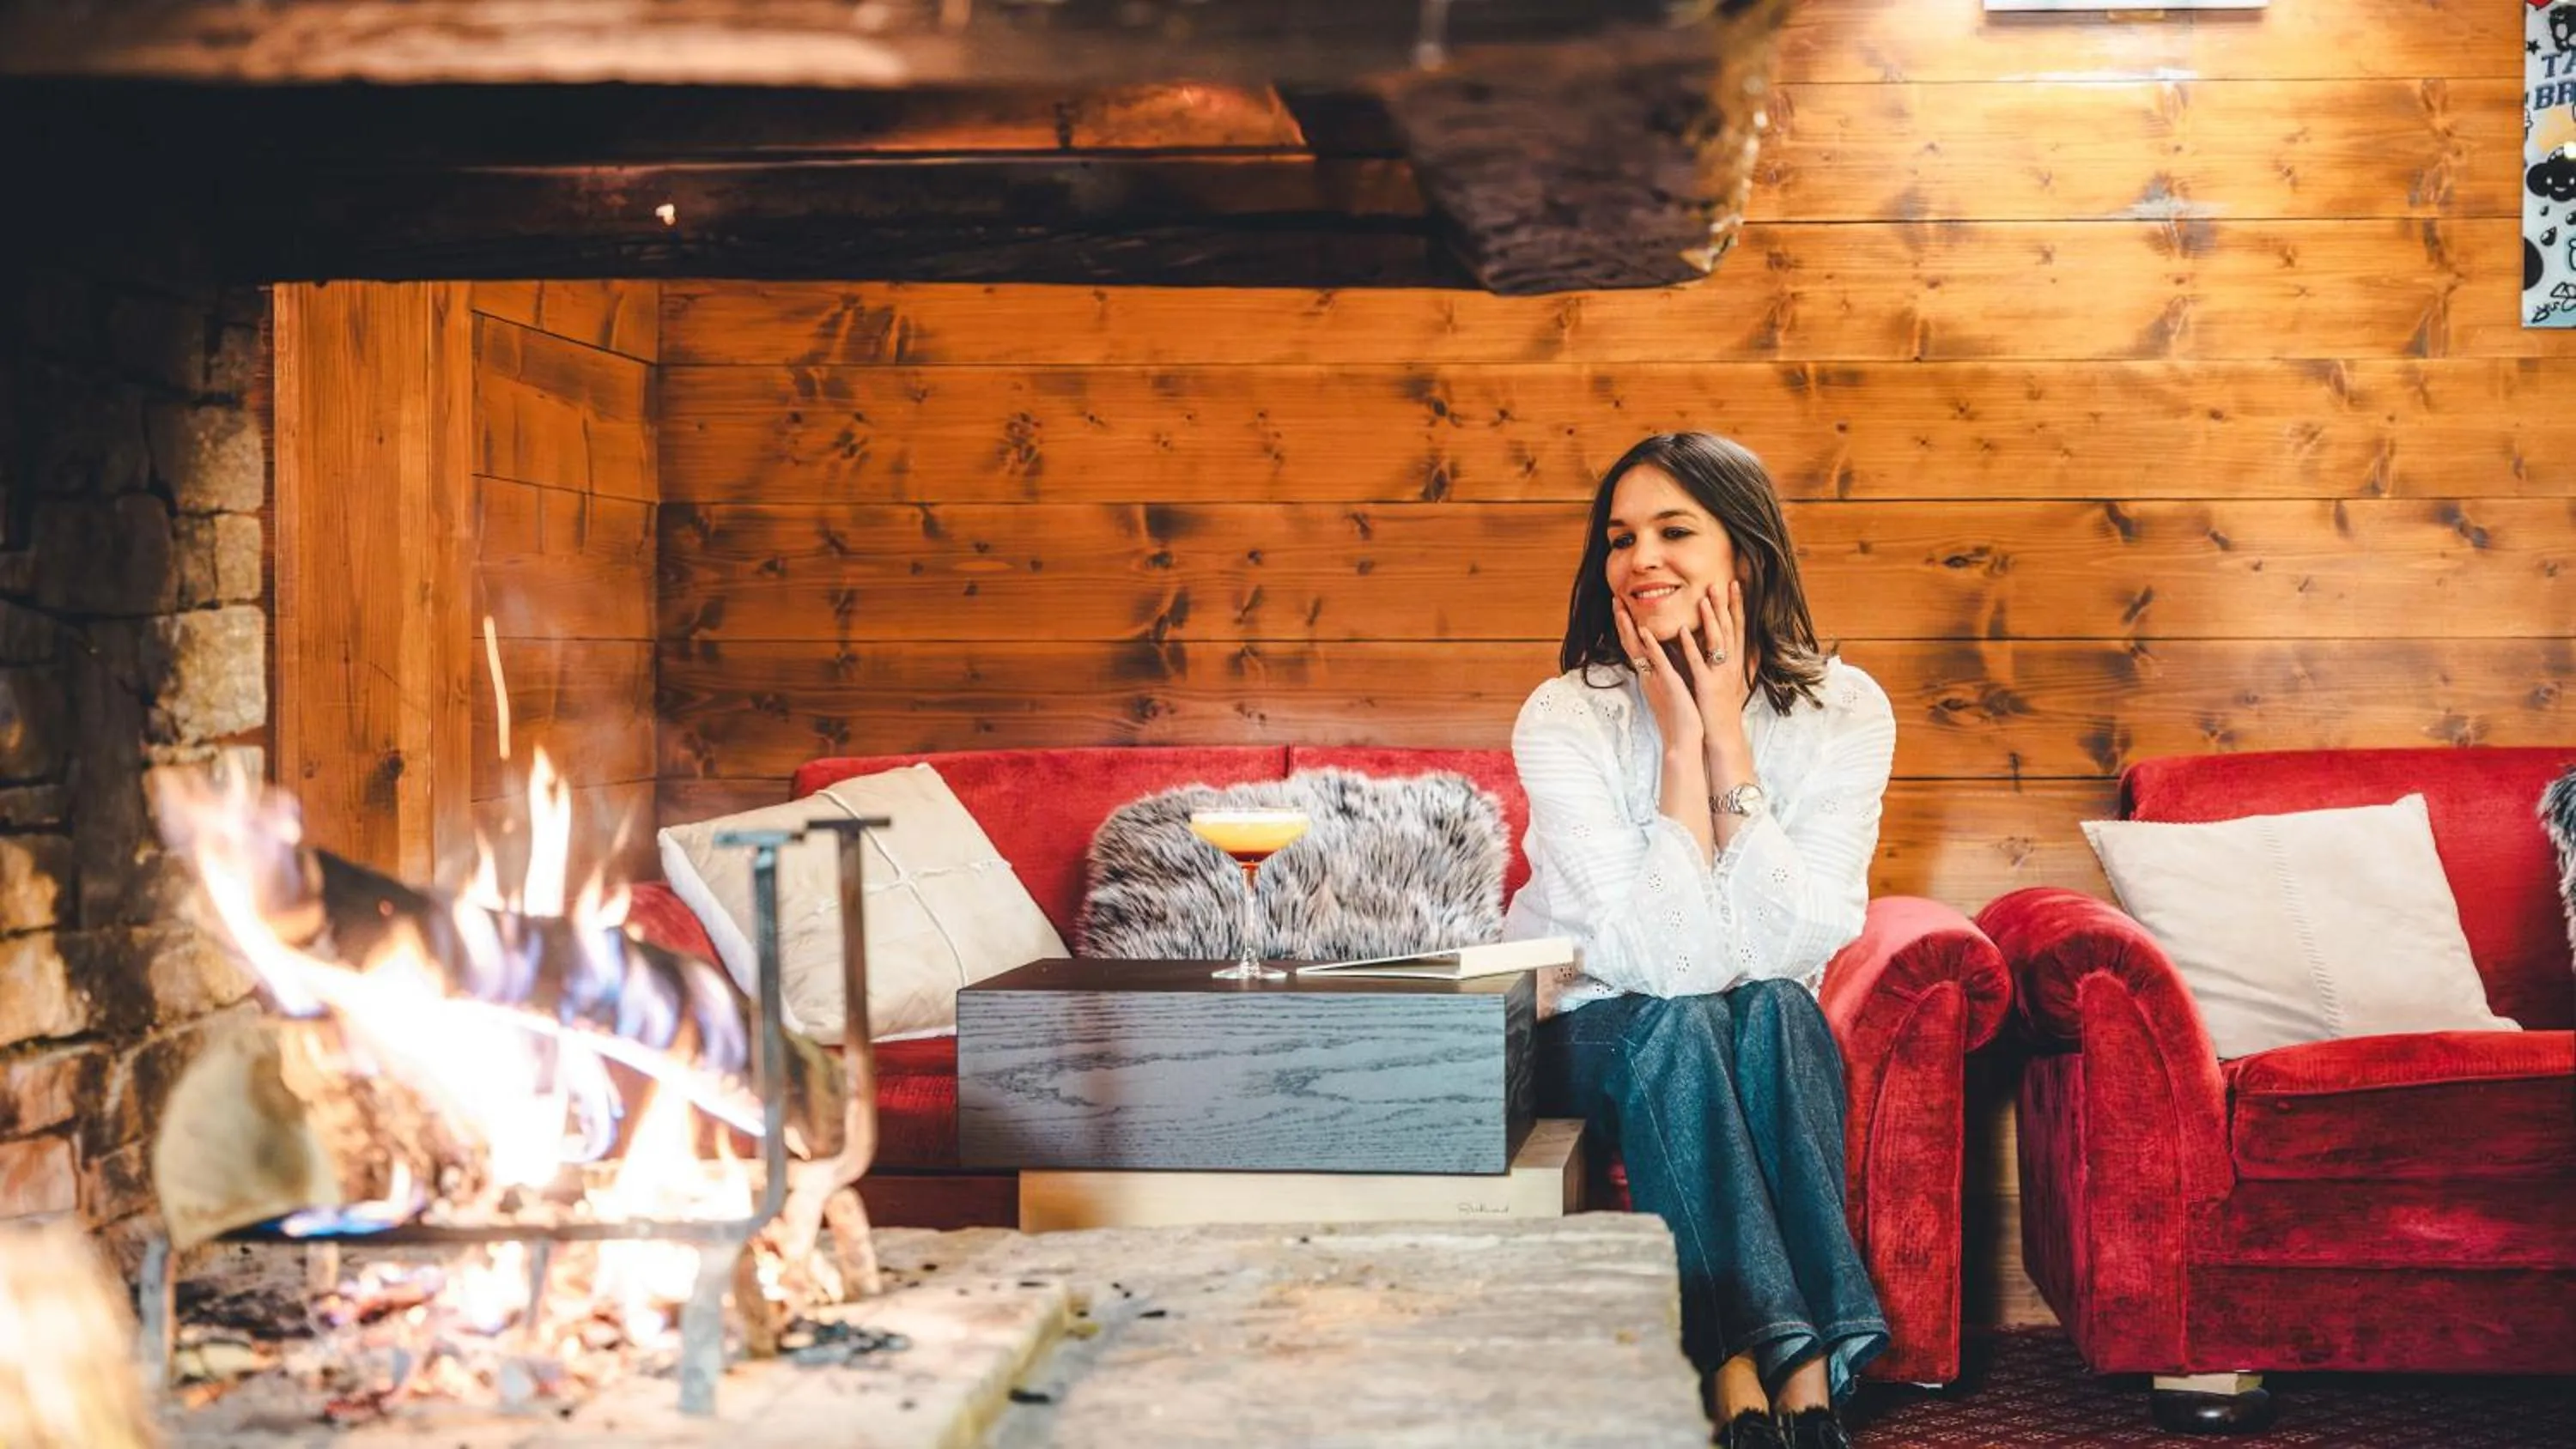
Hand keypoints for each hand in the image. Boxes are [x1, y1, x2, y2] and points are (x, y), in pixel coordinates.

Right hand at [1612, 594, 1703, 752]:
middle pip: (1631, 644)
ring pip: (1640, 650)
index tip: (1622, 606)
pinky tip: (1644, 632)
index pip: (1636, 646)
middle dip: (1623, 621)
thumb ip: (1666, 673)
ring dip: (1630, 628)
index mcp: (1651, 675)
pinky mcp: (1668, 685)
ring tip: (1622, 609)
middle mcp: (1649, 675)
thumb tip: (1665, 658)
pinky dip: (1651, 646)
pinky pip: (1658, 662)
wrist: (1683, 742)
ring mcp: (1656, 679)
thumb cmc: (1680, 718)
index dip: (1628, 626)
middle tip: (1615, 599)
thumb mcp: (1671, 690)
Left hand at [1682, 580, 1753, 732]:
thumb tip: (1738, 645)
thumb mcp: (1730, 680)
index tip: (1735, 584)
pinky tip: (1682, 631)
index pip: (1738, 627)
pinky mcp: (1706, 686)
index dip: (1737, 605)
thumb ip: (1732, 661)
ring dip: (1711, 620)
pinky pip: (1698, 663)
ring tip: (1703, 598)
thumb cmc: (1722, 709)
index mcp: (1735, 662)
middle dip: (1726, 604)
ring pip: (1717, 642)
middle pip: (1730, 629)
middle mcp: (1731, 665)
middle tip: (1721, 582)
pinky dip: (1691, 646)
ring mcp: (1720, 675)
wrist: (1723, 735)